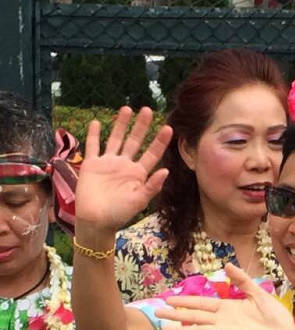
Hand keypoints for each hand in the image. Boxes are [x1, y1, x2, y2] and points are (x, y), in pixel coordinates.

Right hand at [75, 107, 172, 231]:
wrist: (96, 221)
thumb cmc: (119, 214)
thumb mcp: (139, 201)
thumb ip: (152, 186)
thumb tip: (166, 171)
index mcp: (138, 174)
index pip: (152, 154)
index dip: (159, 141)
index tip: (168, 128)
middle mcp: (124, 165)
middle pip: (134, 141)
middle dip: (141, 126)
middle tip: (147, 109)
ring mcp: (108, 163)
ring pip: (115, 139)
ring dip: (120, 124)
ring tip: (127, 108)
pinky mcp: (92, 164)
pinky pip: (93, 146)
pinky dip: (93, 134)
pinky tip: (96, 122)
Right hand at [158, 263, 294, 329]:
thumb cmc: (275, 317)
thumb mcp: (258, 294)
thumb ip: (242, 281)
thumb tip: (226, 265)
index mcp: (228, 308)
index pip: (202, 304)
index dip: (186, 301)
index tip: (169, 299)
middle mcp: (223, 321)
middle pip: (196, 317)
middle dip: (177, 315)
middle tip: (157, 313)